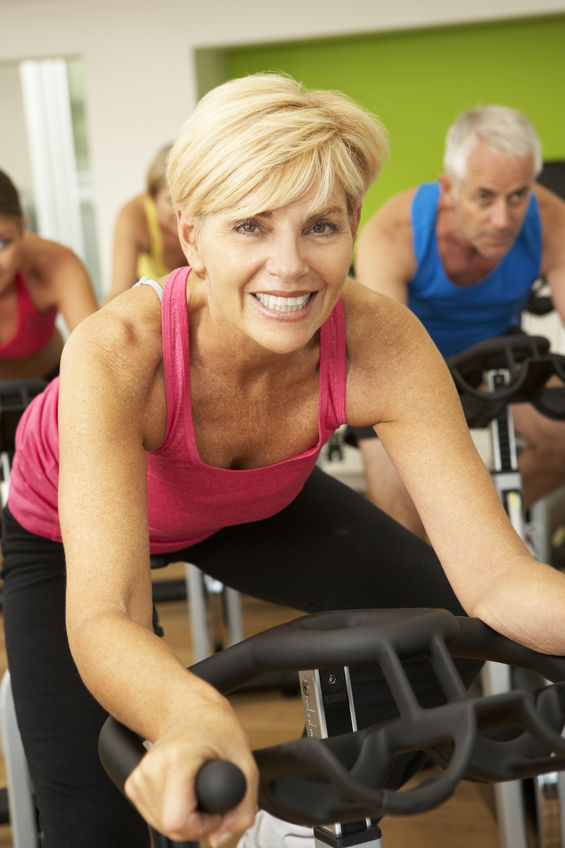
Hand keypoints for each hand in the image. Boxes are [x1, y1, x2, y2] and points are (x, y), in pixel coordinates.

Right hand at [124, 690, 257, 844]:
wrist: (190, 710)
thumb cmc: (216, 729)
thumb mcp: (246, 764)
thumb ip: (243, 809)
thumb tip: (220, 840)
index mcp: (177, 760)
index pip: (177, 820)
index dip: (202, 825)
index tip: (216, 810)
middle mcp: (152, 768)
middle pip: (170, 827)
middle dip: (197, 823)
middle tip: (211, 797)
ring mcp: (139, 777)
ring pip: (161, 825)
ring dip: (185, 818)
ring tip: (197, 789)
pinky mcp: (133, 784)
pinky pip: (153, 816)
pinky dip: (171, 811)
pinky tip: (183, 790)